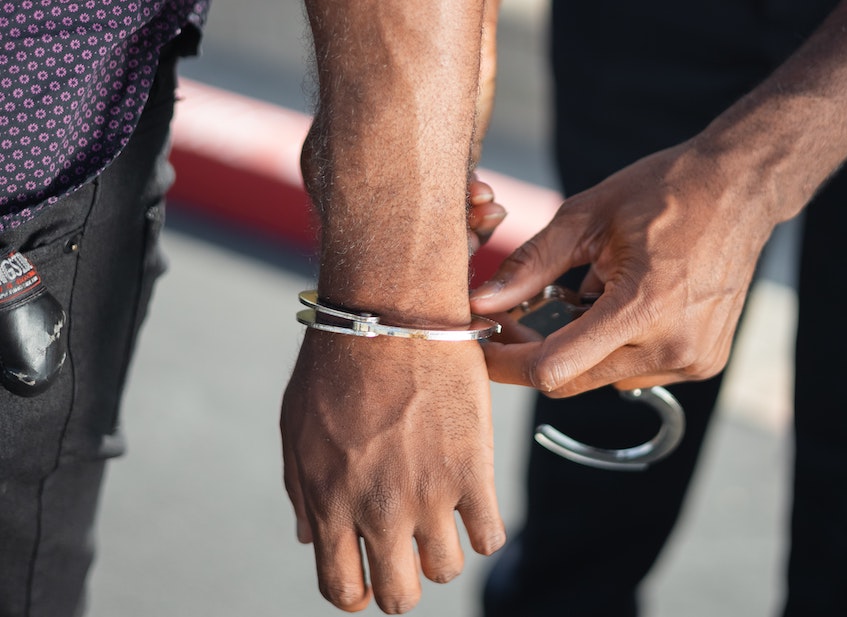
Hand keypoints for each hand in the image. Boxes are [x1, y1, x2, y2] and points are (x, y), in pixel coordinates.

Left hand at [281, 331, 504, 613]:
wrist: (392, 315)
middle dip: (401, 584)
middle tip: (408, 554)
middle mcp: (379, 510)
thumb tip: (308, 538)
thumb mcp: (298, 431)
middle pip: (398, 596)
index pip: (343, 589)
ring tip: (441, 514)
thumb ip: (303, 493)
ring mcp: (430, 494)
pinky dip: (484, 529)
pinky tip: (473, 501)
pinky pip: (491, 537)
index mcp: (329, 504)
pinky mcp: (473, 469)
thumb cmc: (338, 366)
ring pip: (447, 569)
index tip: (369, 578)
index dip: (358, 592)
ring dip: (442, 550)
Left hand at [470, 140, 775, 396]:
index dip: (505, 364)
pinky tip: (628, 305)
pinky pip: (636, 372)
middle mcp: (672, 346)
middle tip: (514, 318)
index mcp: (642, 307)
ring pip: (602, 379)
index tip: (480, 345)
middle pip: (572, 380)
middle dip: (534, 354)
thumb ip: (530, 265)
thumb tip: (482, 301)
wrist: (740, 189)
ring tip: (590, 295)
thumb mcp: (586, 218)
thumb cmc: (665, 192)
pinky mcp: (704, 363)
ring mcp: (693, 360)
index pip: (553, 367)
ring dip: (580, 349)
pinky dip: (616, 347)